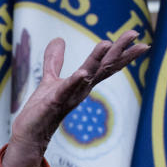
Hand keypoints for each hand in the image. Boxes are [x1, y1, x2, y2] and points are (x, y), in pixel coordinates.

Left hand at [1, 30, 149, 166]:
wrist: (30, 133)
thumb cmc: (42, 108)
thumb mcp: (50, 79)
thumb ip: (55, 60)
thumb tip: (59, 39)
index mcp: (82, 83)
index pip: (105, 64)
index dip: (121, 51)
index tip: (136, 35)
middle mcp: (81, 89)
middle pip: (104, 67)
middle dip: (120, 51)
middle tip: (135, 33)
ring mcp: (70, 96)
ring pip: (88, 76)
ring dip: (97, 60)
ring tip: (108, 43)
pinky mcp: (53, 103)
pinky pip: (66, 91)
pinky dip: (74, 82)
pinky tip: (82, 73)